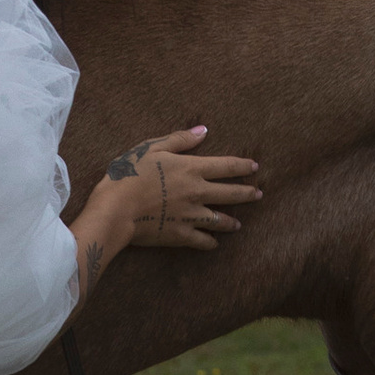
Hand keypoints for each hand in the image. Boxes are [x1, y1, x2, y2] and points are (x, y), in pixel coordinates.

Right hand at [101, 125, 261, 254]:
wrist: (116, 209)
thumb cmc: (129, 174)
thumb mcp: (151, 148)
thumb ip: (179, 139)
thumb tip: (203, 130)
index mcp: (192, 169)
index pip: (227, 166)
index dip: (243, 166)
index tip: (255, 167)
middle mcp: (197, 192)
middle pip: (231, 194)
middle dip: (247, 194)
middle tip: (258, 194)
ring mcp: (190, 215)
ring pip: (220, 220)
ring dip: (231, 222)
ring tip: (239, 225)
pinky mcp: (180, 235)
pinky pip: (202, 240)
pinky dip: (210, 242)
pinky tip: (214, 244)